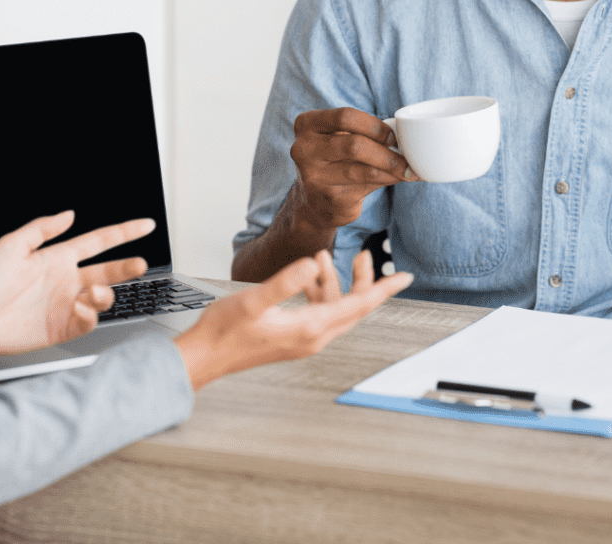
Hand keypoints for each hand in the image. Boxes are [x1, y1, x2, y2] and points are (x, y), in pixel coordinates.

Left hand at [0, 210, 155, 358]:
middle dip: (129, 267)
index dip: (124, 232)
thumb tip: (70, 214)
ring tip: (92, 294)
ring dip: (105, 294)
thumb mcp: (11, 245)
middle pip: (109, 270)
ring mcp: (67, 304)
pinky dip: (91, 314)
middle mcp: (68, 280)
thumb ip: (42, 228)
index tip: (146, 224)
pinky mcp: (62, 327)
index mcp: (59, 257)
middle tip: (140, 264)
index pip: (100, 241)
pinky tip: (80, 308)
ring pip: (103, 297)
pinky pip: (88, 321)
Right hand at [176, 249, 412, 389]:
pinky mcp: (294, 337)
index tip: (406, 277)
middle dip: (361, 279)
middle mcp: (313, 337)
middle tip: (363, 254)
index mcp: (310, 328)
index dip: (384, 289)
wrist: (205, 358)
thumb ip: (284, 282)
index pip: (358, 305)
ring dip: (333, 281)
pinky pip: (319, 311)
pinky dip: (317, 291)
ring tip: (319, 257)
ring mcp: (304, 339)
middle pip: (353, 307)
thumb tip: (309, 266)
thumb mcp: (254, 300)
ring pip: (335, 308)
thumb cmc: (225, 332)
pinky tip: (305, 276)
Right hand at [289, 107, 419, 231]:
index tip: (393, 136)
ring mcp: (314, 176)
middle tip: (406, 155)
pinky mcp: (329, 198)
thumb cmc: (334, 160)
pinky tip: (398, 178)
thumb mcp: (338, 138)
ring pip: (364, 170)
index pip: (345, 117)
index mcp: (307, 124)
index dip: (374, 125)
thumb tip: (405, 135)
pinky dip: (388, 181)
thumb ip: (361, 132)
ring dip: (393, 168)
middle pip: (355, 145)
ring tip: (409, 170)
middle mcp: (304, 149)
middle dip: (386, 151)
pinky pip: (367, 186)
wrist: (314, 201)